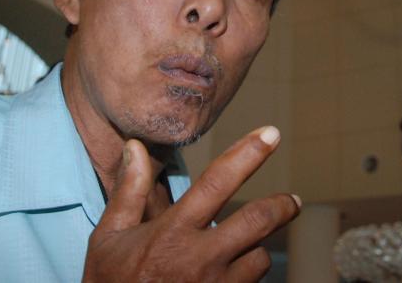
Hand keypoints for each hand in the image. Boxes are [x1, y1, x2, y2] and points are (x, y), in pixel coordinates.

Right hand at [82, 126, 300, 281]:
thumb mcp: (108, 238)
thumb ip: (128, 191)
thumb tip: (136, 146)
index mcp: (172, 232)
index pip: (217, 182)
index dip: (248, 154)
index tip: (271, 134)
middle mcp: (200, 258)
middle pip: (258, 221)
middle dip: (282, 207)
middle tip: (293, 201)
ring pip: (259, 259)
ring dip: (256, 249)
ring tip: (245, 248)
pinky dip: (246, 277)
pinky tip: (231, 275)